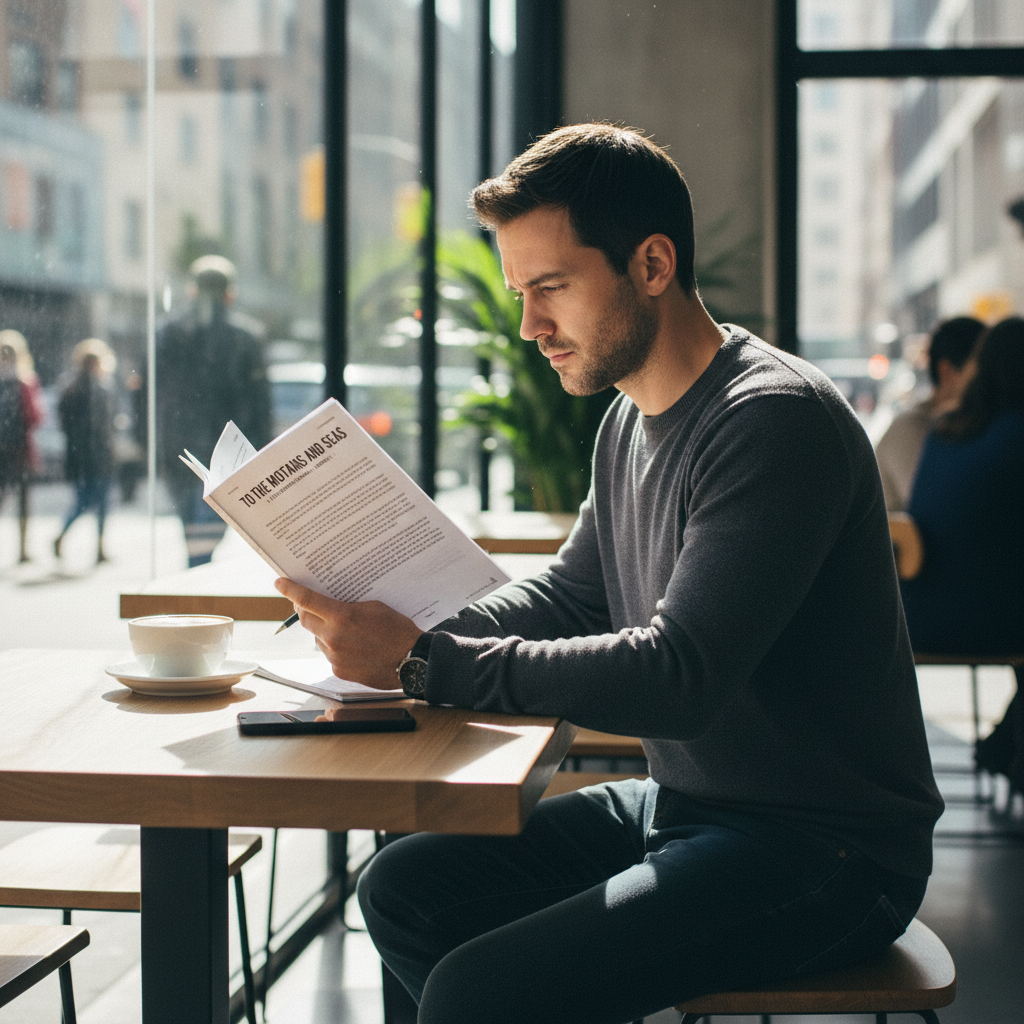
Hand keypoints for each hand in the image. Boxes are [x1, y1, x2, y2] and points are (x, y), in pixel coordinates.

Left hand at [274, 578, 421, 689]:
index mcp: (343, 617)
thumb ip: (349, 607)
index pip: (307, 600)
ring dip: (323, 631)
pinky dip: (335, 647)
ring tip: (345, 629)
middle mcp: (333, 637)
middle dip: (303, 610)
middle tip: (307, 603)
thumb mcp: (374, 607)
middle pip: (305, 620)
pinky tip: (353, 646)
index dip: (290, 590)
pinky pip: (329, 654)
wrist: (410, 662)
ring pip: (318, 638)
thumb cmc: (397, 631)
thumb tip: (333, 607)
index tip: (279, 583)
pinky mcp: (338, 670)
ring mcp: (334, 656)